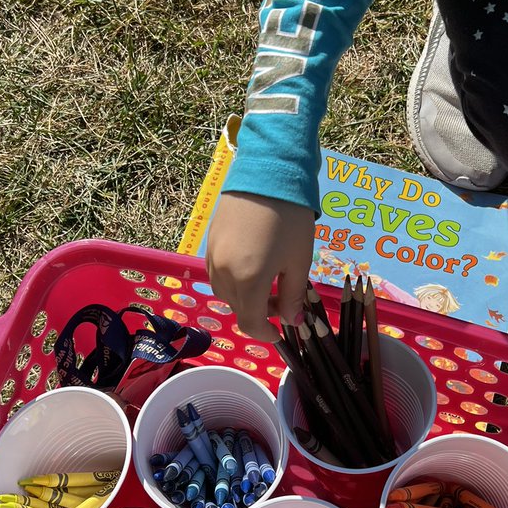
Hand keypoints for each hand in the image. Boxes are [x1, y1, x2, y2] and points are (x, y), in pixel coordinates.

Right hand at [205, 191, 314, 341]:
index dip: (265, 334)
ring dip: (245, 298)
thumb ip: (293, 296)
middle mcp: (224, 273)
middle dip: (259, 313)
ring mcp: (212, 257)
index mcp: (248, 281)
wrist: (268, 172)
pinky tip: (252, 267)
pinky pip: (217, 274)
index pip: (251, 322)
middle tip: (283, 302)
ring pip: (224, 293)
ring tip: (268, 284)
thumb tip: (292, 321)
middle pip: (237, 309)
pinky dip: (233, 281)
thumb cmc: (291, 218)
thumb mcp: (299, 261)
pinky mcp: (208, 243)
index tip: (280, 334)